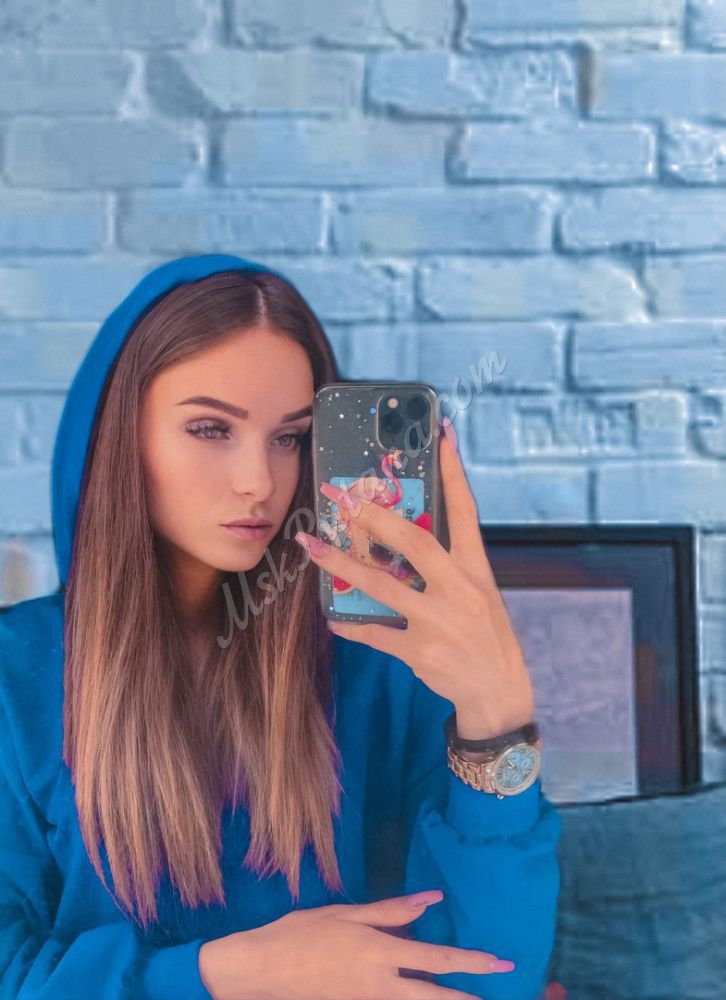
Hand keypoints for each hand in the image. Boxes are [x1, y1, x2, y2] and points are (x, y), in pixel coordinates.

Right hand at [197, 891, 514, 999]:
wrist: (262, 970)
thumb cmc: (301, 933)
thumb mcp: (346, 913)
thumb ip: (391, 910)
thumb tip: (430, 899)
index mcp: (379, 951)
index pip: (437, 958)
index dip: (471, 962)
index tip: (500, 963)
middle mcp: (380, 983)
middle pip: (435, 996)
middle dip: (470, 998)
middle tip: (499, 990)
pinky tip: (423, 995)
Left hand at [295, 418, 534, 738]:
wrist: (499, 692)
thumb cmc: (486, 635)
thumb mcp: (479, 592)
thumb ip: (448, 566)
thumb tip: (405, 535)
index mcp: (477, 569)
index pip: (466, 511)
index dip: (453, 471)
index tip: (441, 433)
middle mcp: (460, 590)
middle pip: (414, 541)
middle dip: (375, 517)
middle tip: (344, 496)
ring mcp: (438, 621)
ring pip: (381, 585)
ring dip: (342, 563)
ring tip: (311, 544)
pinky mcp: (419, 651)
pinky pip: (373, 632)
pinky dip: (349, 623)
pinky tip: (331, 615)